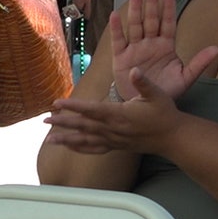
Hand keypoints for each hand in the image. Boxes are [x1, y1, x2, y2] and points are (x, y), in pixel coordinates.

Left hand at [44, 49, 217, 154]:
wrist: (172, 137)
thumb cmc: (165, 114)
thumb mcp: (157, 94)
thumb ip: (144, 83)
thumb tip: (134, 70)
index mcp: (120, 114)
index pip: (92, 110)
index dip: (73, 106)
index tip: (57, 103)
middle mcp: (113, 129)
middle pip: (83, 126)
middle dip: (63, 123)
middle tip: (45, 121)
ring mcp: (114, 140)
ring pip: (86, 140)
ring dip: (67, 139)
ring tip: (50, 139)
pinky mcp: (117, 146)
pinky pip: (95, 149)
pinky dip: (81, 148)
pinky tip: (70, 147)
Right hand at [109, 0, 204, 100]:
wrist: (146, 106)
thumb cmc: (166, 90)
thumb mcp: (186, 78)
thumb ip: (199, 63)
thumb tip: (217, 49)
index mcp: (166, 46)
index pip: (168, 22)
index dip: (168, 7)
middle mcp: (150, 44)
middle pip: (151, 19)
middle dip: (151, 2)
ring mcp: (135, 50)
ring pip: (135, 25)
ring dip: (136, 9)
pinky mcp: (121, 59)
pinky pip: (119, 41)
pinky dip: (117, 29)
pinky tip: (115, 15)